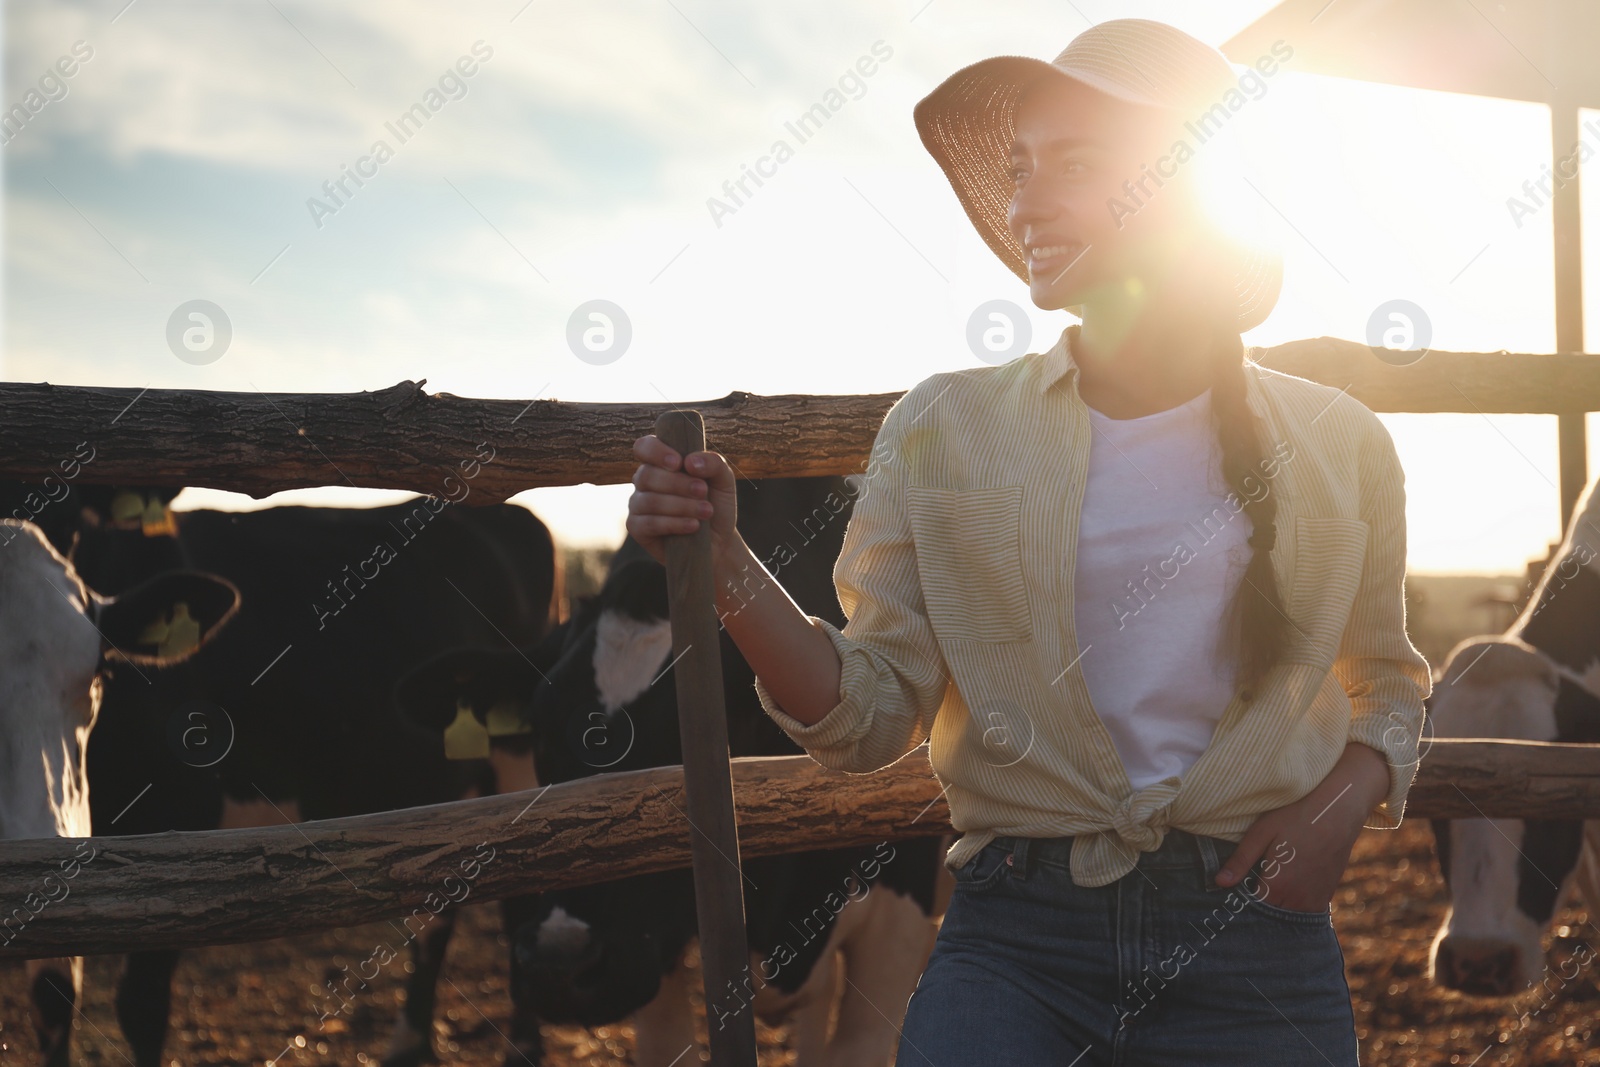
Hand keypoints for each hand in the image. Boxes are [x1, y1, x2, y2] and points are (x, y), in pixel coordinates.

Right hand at [626, 434, 741, 569]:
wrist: (719, 540)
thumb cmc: (717, 504)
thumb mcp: (724, 480)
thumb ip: (713, 463)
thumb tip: (690, 461)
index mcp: (661, 462)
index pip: (644, 447)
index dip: (656, 452)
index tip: (679, 463)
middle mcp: (645, 481)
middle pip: (647, 475)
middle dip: (678, 484)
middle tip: (703, 492)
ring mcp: (638, 505)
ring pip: (649, 501)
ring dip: (681, 506)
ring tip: (706, 512)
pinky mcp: (638, 529)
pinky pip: (648, 523)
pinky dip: (674, 524)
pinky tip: (693, 526)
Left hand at [1213, 742, 1389, 911]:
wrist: (1338, 811)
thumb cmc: (1296, 817)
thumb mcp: (1262, 833)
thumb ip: (1241, 861)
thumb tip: (1219, 883)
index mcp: (1276, 886)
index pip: (1251, 908)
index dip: (1241, 897)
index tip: (1237, 886)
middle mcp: (1297, 899)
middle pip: (1270, 913)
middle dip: (1259, 902)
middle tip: (1255, 879)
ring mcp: (1315, 899)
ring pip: (1288, 913)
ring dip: (1278, 904)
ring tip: (1272, 879)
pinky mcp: (1327, 895)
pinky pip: (1306, 909)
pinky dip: (1295, 902)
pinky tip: (1289, 882)